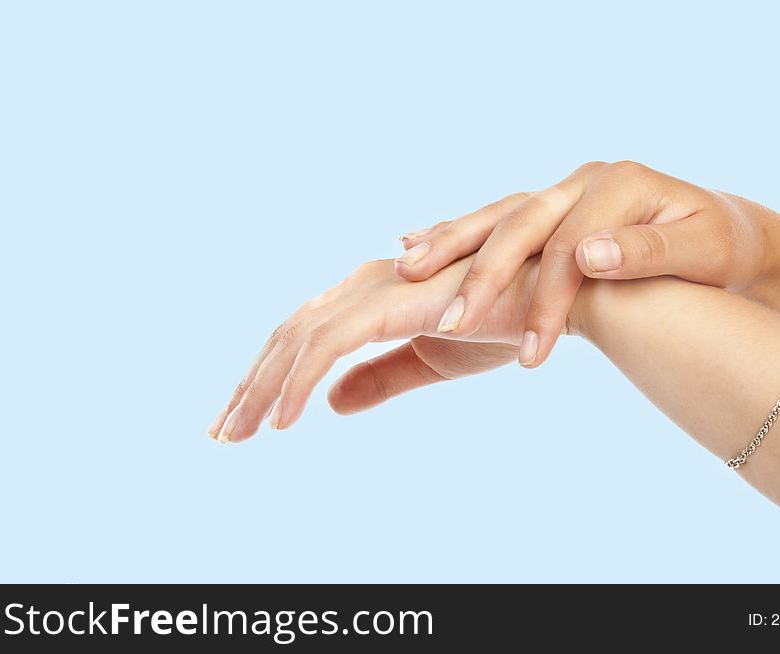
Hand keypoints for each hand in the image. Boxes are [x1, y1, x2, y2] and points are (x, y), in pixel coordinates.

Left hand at [207, 256, 544, 442]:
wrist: (558, 300)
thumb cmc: (504, 321)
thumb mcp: (427, 362)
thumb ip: (379, 378)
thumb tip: (331, 405)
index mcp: (371, 297)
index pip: (303, 336)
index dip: (268, 377)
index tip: (245, 420)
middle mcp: (364, 285)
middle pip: (287, 335)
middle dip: (249, 385)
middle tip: (221, 433)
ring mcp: (376, 289)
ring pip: (296, 339)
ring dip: (261, 388)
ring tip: (237, 435)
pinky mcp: (393, 303)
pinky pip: (327, 345)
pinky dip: (298, 382)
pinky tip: (281, 422)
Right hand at [395, 160, 779, 367]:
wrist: (726, 231)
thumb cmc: (720, 246)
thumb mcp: (703, 249)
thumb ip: (646, 252)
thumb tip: (588, 253)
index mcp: (618, 184)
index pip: (568, 248)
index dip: (547, 302)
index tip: (533, 356)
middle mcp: (580, 182)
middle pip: (517, 225)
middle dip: (481, 277)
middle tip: (449, 326)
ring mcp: (559, 193)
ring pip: (494, 218)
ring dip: (448, 245)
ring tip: (404, 270)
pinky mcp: (546, 211)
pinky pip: (491, 222)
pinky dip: (452, 235)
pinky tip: (413, 244)